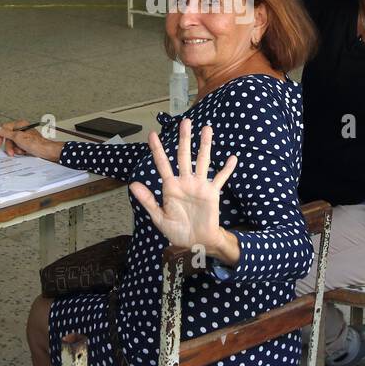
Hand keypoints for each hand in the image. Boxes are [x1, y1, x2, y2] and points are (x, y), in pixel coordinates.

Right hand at [0, 120, 62, 161]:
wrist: (46, 151)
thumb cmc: (36, 144)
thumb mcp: (17, 137)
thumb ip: (5, 133)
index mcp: (20, 124)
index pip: (4, 128)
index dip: (0, 136)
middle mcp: (22, 129)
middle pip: (8, 137)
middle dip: (10, 146)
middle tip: (11, 152)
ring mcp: (24, 137)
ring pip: (13, 143)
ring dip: (15, 149)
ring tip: (21, 151)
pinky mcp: (26, 144)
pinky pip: (18, 147)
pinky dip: (20, 151)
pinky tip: (24, 152)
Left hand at [129, 117, 237, 253]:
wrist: (195, 243)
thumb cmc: (176, 231)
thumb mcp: (158, 217)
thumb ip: (147, 200)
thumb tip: (132, 184)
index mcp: (170, 186)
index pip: (162, 164)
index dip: (157, 149)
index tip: (152, 134)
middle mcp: (185, 182)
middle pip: (184, 156)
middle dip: (184, 139)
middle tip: (185, 121)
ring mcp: (199, 185)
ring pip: (202, 161)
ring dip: (205, 145)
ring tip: (207, 129)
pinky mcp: (212, 193)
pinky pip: (220, 178)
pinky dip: (227, 169)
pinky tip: (232, 158)